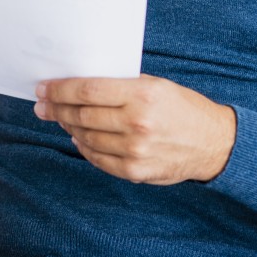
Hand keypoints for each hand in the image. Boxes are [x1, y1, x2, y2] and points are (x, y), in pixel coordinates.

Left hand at [33, 75, 236, 185]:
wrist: (213, 142)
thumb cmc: (182, 108)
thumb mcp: (155, 85)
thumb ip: (120, 86)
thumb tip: (79, 87)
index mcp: (142, 94)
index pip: (87, 90)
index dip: (59, 89)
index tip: (43, 88)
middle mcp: (137, 123)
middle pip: (82, 115)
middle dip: (56, 109)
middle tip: (42, 105)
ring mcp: (135, 150)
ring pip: (86, 137)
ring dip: (68, 127)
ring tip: (60, 118)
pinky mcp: (135, 171)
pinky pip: (98, 158)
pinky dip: (84, 147)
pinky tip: (78, 138)